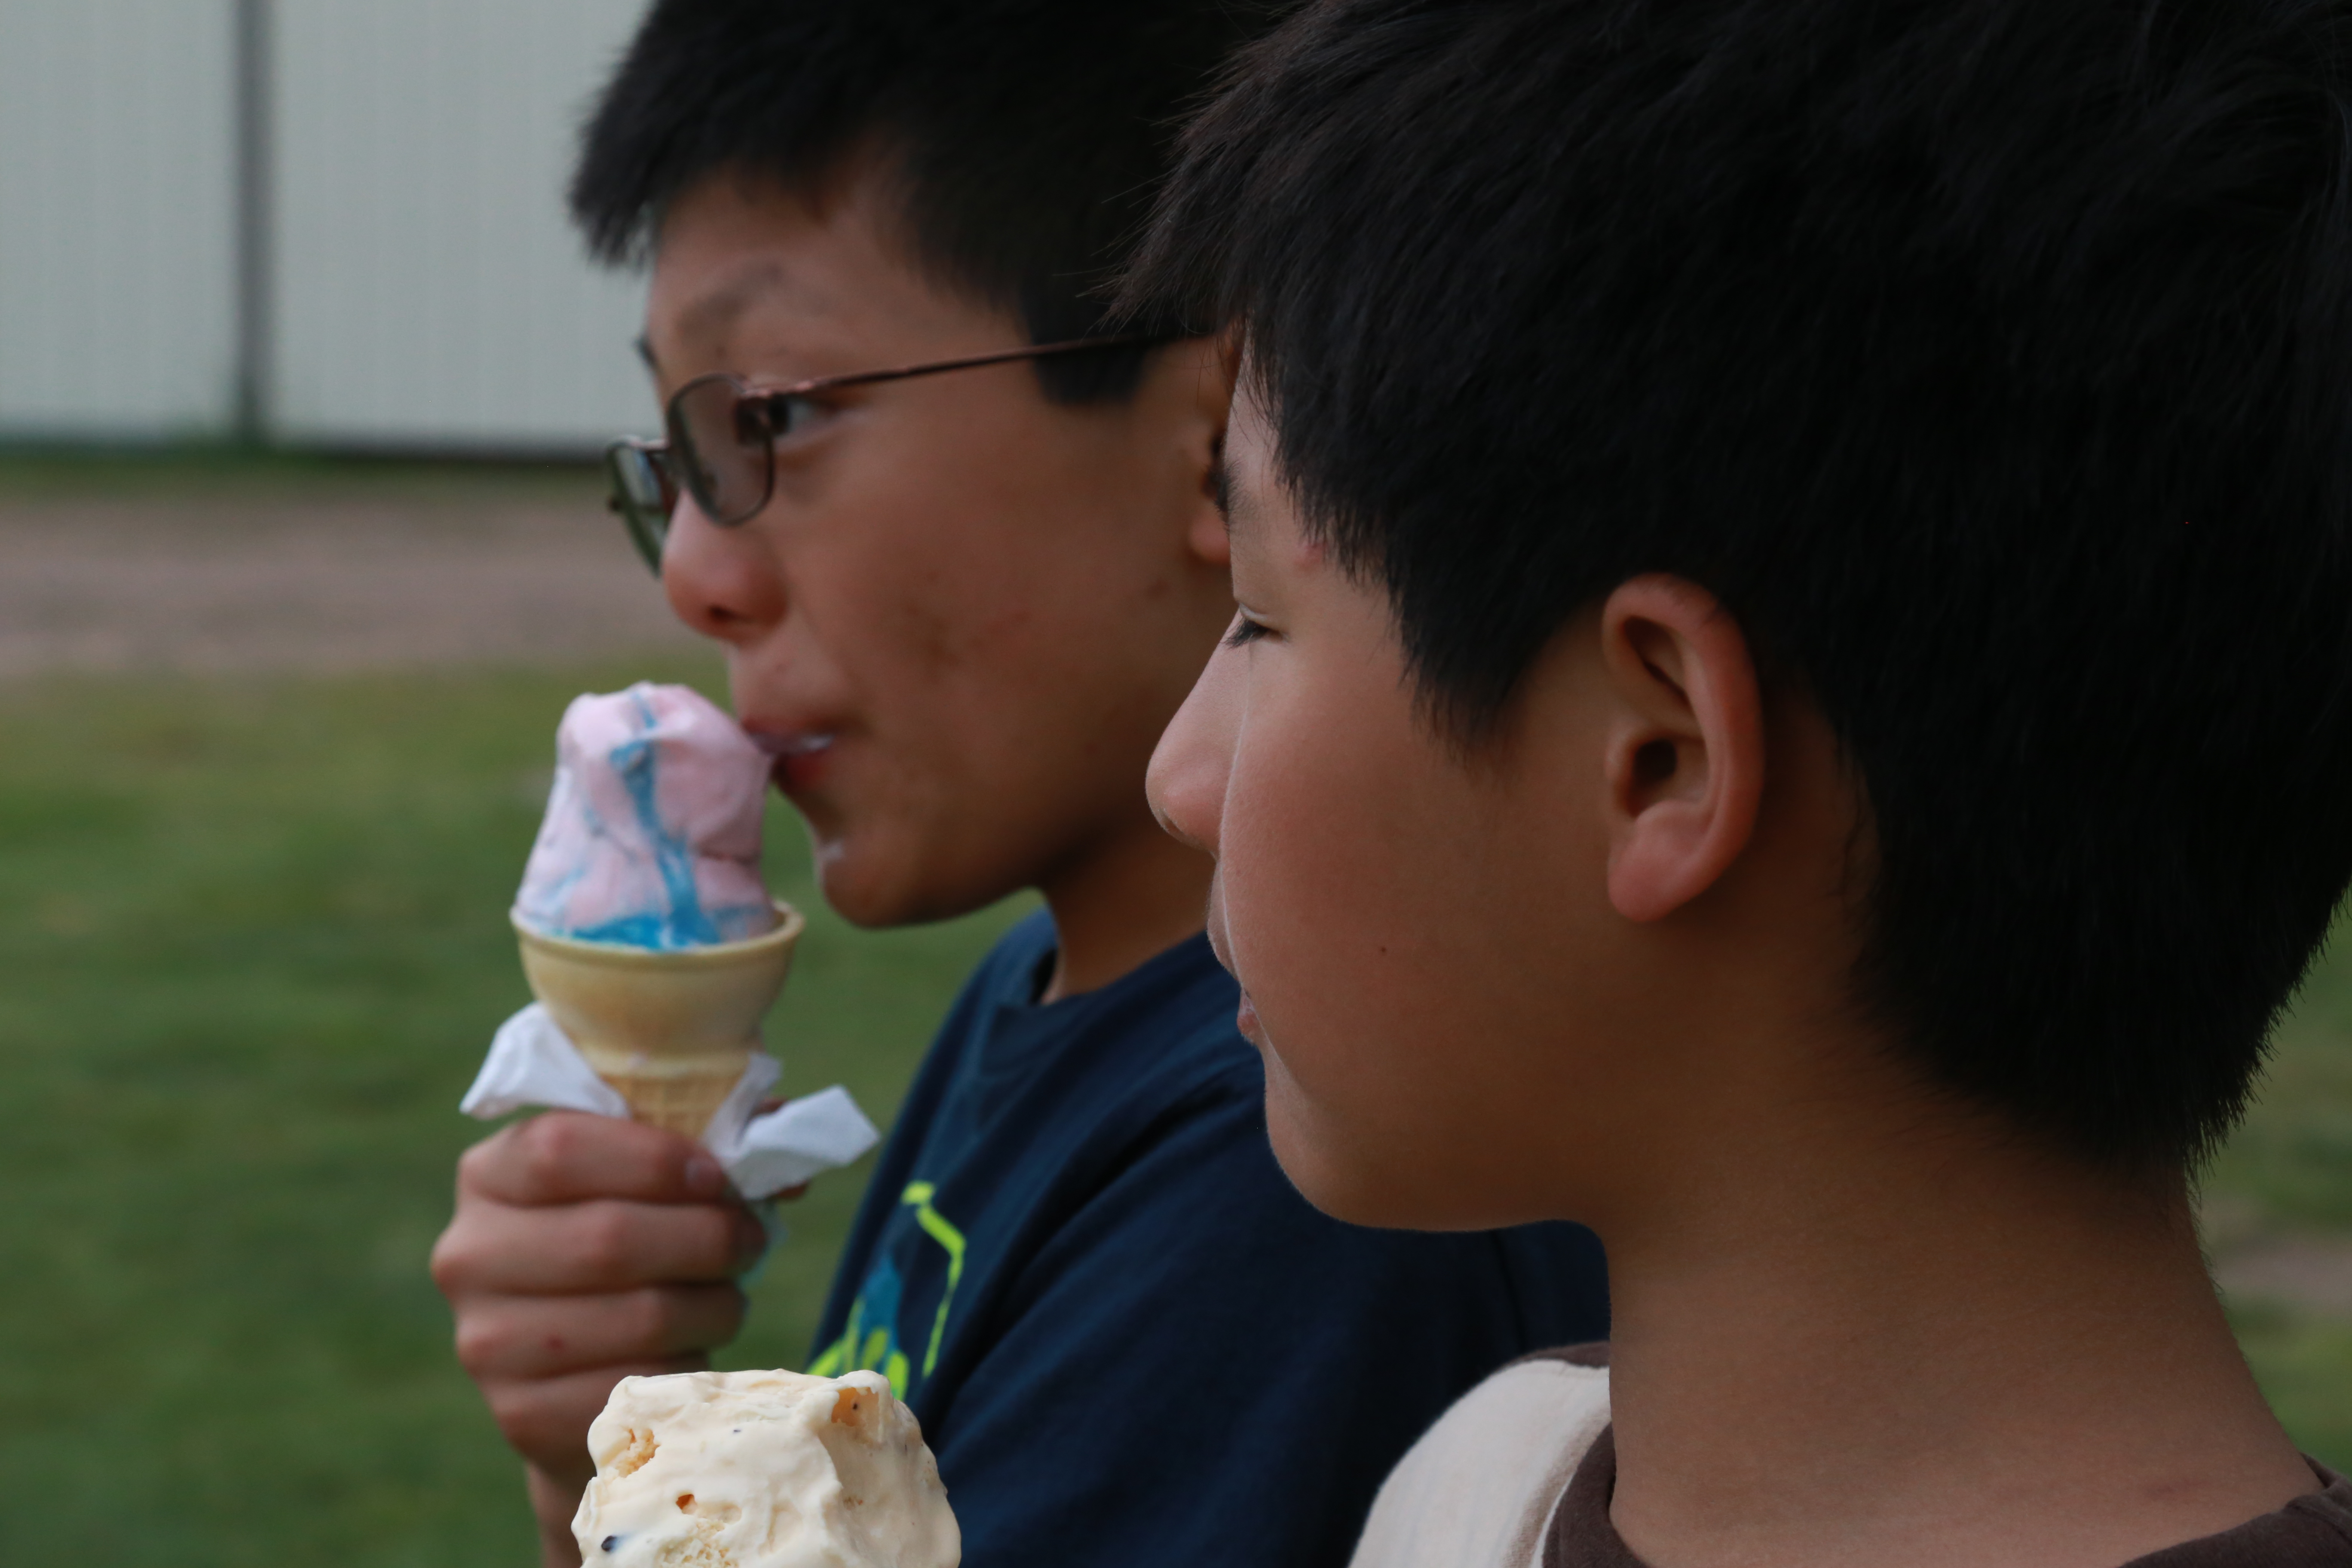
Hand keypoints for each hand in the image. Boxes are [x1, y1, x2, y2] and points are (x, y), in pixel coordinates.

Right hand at [430, 1111, 769, 1560]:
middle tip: (750, 1238)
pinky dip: (690, 1365)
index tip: (716, 1176)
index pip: (558, 1147)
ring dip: (713, 1303)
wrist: (579, 1371)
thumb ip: (698, 1141)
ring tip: (729, 1294)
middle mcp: (468, 1256)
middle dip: (707, 1236)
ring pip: (640, 1316)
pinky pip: (640, 1384)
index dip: (654, 1157)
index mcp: (488, 1175)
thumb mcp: (645, 1178)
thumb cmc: (627, 1246)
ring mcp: (486, 1342)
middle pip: (608, 1236)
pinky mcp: (522, 1414)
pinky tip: (693, 1350)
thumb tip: (776, 1123)